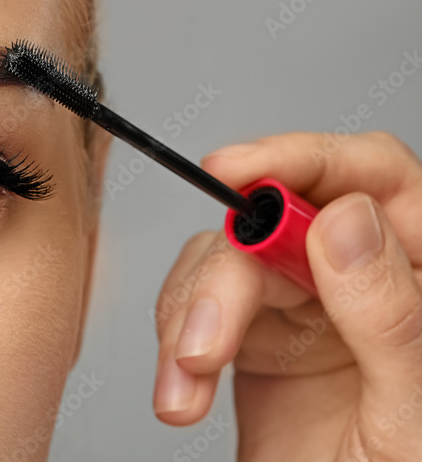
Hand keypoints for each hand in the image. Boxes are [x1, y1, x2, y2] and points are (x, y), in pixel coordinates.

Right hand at [152, 132, 421, 460]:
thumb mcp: (413, 416)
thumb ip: (391, 316)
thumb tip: (345, 221)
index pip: (375, 178)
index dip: (305, 158)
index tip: (239, 170)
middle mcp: (361, 280)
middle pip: (276, 224)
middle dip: (225, 279)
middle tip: (205, 340)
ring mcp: (305, 307)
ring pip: (224, 260)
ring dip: (189, 319)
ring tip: (187, 382)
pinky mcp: (253, 338)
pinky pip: (196, 305)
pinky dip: (175, 344)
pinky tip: (183, 390)